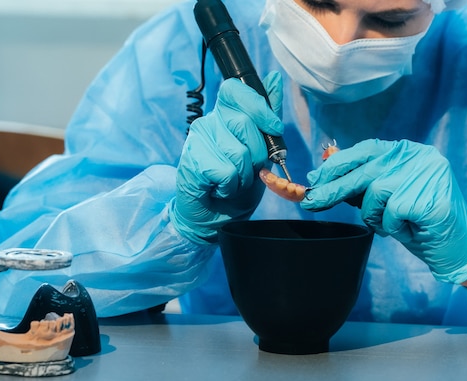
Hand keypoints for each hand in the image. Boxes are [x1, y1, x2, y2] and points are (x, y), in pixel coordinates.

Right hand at [172, 71, 282, 243]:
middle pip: (244, 124)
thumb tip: (275, 78)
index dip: (259, 108)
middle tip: (248, 170)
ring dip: (243, 176)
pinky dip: (230, 187)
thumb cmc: (236, 183)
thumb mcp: (261, 150)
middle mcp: (208, 122)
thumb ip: (268, 116)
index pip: (236, 90)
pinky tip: (220, 188)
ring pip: (237, 152)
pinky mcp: (191, 163)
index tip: (274, 130)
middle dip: (257, 155)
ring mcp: (196, 141)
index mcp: (225, 114)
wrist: (214, 215)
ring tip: (233, 182)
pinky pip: (225, 172)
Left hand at [301, 139, 466, 283]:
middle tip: (310, 203)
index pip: (364, 151)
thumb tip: (323, 169)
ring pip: (374, 194)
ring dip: (375, 216)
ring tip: (394, 223)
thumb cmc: (418, 221)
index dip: (336, 165)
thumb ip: (361, 181)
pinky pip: (389, 214)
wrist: (459, 247)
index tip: (314, 179)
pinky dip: (393, 228)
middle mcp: (419, 156)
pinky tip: (410, 228)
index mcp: (408, 151)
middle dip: (332, 190)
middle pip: (362, 171)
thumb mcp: (386, 197)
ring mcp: (426, 175)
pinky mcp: (428, 197)